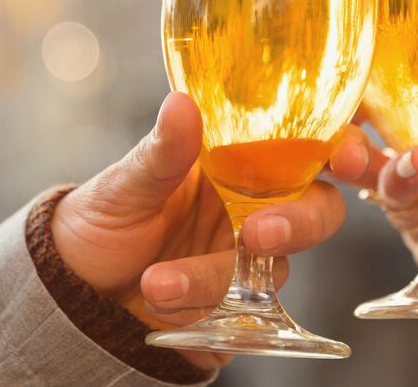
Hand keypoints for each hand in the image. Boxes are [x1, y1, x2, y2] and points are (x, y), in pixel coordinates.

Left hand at [51, 91, 371, 369]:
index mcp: (240, 157)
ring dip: (217, 277)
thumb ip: (161, 151)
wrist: (73, 292)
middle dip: (300, 222)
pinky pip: (246, 314)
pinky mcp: (236, 308)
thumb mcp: (123, 184)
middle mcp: (256, 205)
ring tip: (157, 284)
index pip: (309, 141)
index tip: (344, 155)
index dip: (344, 144)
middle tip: (258, 235)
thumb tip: (182, 103)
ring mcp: (249, 259)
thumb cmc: (100, 220)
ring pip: (276, 268)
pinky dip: (203, 311)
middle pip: (319, 208)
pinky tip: (163, 305)